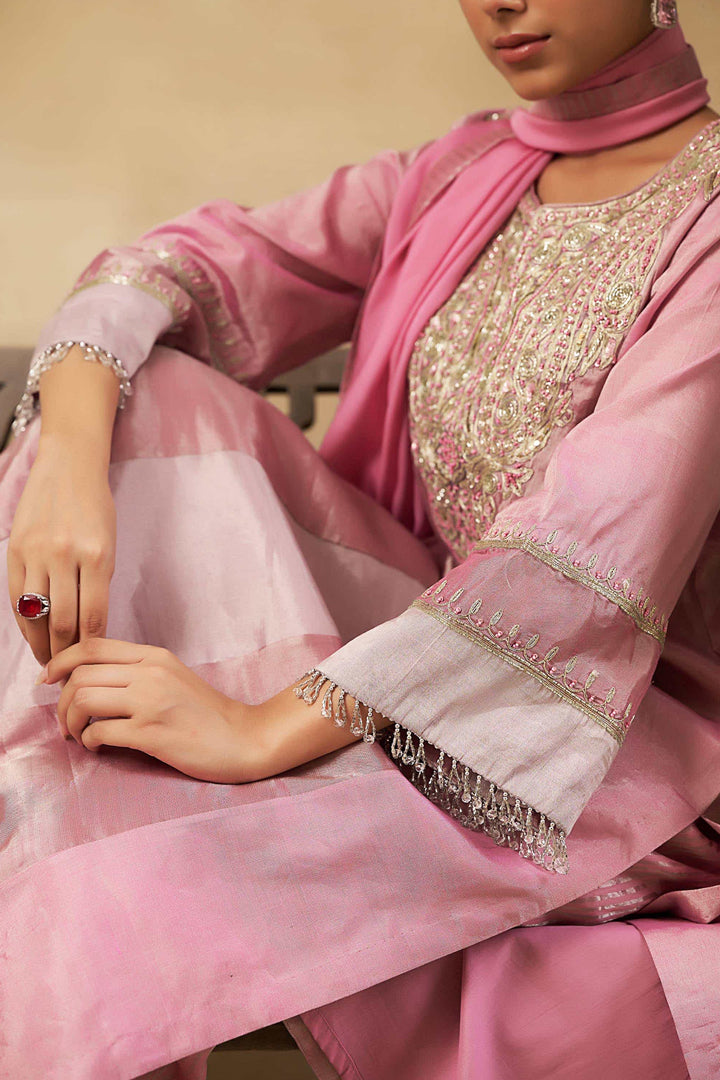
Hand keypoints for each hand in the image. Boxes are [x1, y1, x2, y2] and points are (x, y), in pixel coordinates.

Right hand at [7, 438, 115, 664]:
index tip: (90, 667)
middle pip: (63, 623)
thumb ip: (97, 584)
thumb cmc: (96, 508)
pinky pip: (17, 598)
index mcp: (97, 557)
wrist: (69, 466)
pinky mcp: (14, 550)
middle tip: (68, 674)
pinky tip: (32, 636)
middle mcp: (65, 556)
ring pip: (37, 615)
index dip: (90, 649)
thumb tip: (90, 631)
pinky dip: (25, 622)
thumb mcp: (109, 545)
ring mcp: (37, 553)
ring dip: (42, 645)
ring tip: (49, 662)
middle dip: (66, 655)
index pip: (93, 619)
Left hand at [43, 638, 262, 783]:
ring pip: (83, 700)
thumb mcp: (174, 678)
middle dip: (60, 701)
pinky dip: (90, 742)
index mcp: (154, 657)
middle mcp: (151, 674)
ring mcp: (151, 702)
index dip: (60, 661)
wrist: (245, 738)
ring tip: (79, 735)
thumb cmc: (208, 714)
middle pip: (80, 675)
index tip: (48, 680)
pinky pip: (100, 732)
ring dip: (71, 722)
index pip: (92, 645)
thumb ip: (138, 673)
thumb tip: (88, 682)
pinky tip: (99, 747)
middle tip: (65, 721)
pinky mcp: (152, 734)